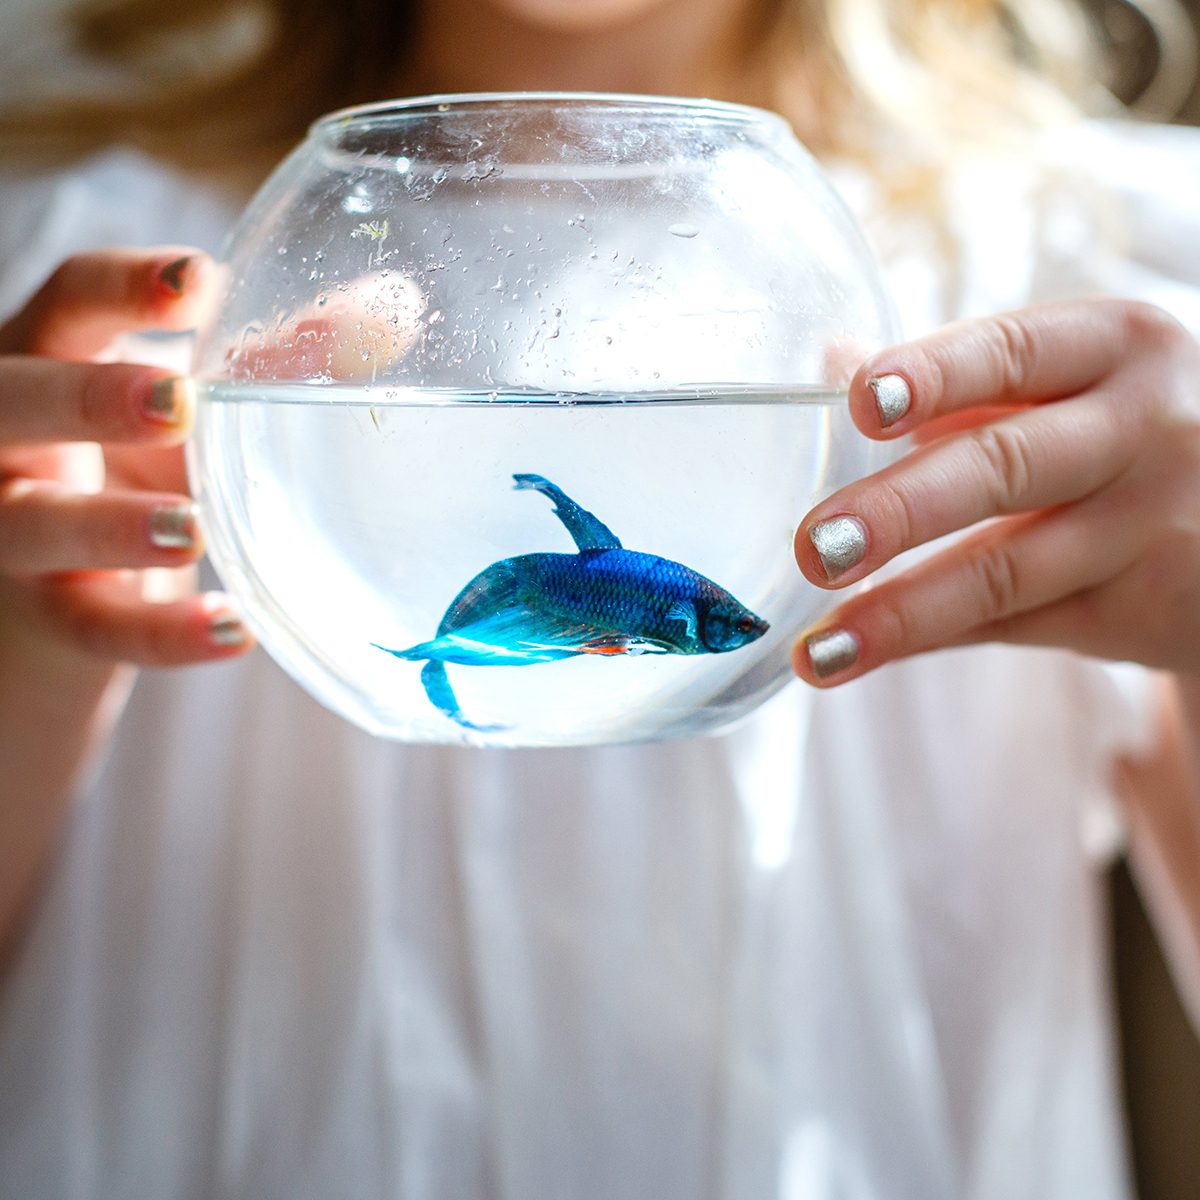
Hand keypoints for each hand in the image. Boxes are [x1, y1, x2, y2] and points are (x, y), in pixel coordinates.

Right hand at [0, 248, 253, 668]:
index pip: (70, 301)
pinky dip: (165, 634)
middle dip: (89, 399)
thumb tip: (394, 310)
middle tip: (176, 403)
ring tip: (188, 528)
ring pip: (39, 526)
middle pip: (18, 402)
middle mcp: (17, 439)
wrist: (73, 587)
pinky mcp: (56, 613)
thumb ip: (277, 357)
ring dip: (111, 527)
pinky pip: (99, 628)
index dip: (124, 287)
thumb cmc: (140, 462)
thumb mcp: (196, 407)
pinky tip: (233, 631)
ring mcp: (20, 531)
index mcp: (53, 359)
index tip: (199, 281)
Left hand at [792, 299, 1199, 684]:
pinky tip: (856, 656)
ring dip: (901, 612)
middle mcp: (1145, 432)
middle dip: (900, 511)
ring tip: (818, 647)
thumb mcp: (1068, 377)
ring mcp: (1149, 529)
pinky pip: (1012, 627)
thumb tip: (832, 358)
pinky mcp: (1140, 610)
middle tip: (815, 545)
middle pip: (1005, 469)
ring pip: (1006, 574)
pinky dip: (926, 641)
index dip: (933, 377)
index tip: (860, 400)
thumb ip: (958, 376)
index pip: (1011, 354)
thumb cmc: (1117, 428)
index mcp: (1115, 347)